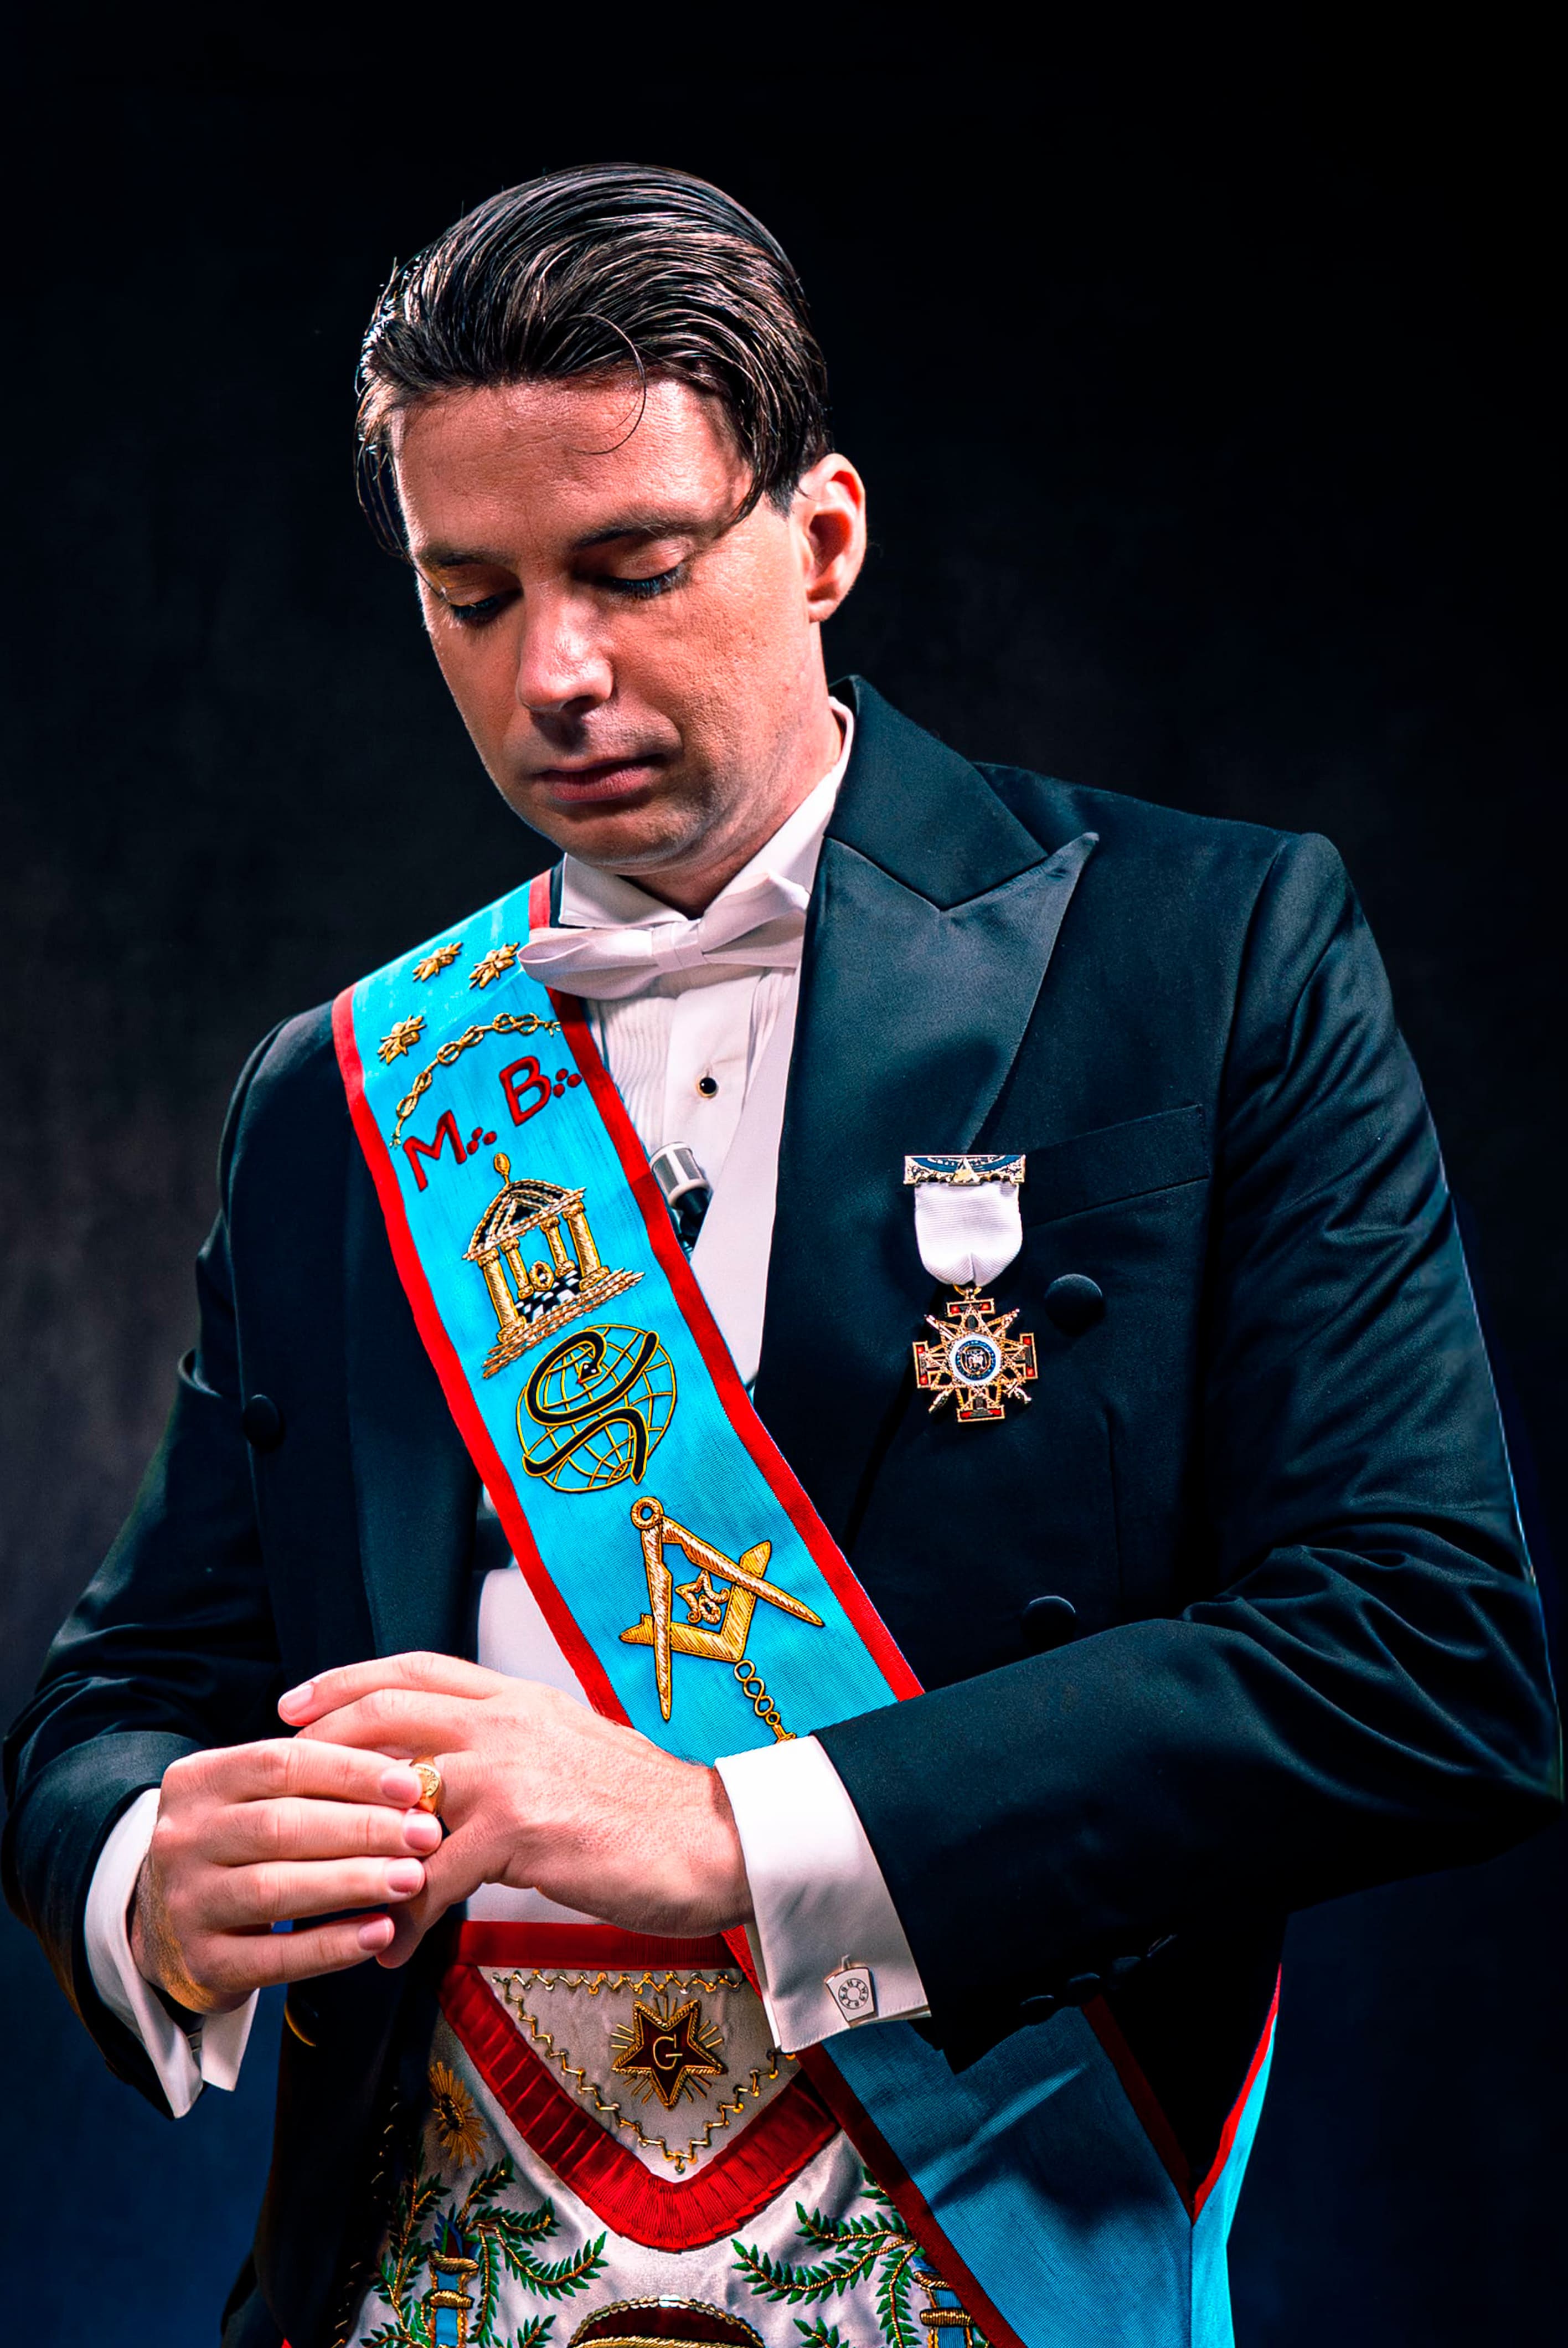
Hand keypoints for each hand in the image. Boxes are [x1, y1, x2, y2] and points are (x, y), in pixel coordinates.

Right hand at [130, 1739, 443, 2013]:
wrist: (165, 1921)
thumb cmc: (239, 1846)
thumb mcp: (256, 1799)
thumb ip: (316, 1783)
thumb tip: (408, 1779)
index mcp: (199, 1780)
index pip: (282, 1763)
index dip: (351, 1771)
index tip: (412, 1785)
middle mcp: (182, 1837)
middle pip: (281, 1826)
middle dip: (363, 1829)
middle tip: (426, 1835)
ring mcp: (185, 1902)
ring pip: (276, 1889)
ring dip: (353, 1883)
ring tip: (412, 1879)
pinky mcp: (200, 1963)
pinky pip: (273, 1957)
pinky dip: (331, 1945)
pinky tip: (379, 1933)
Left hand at [278, 1652, 750, 1965]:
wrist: (717, 1841)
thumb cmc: (650, 1810)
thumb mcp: (575, 1750)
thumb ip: (516, 1748)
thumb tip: (461, 1769)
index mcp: (521, 1698)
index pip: (415, 1668)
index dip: (346, 1680)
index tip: (296, 1703)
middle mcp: (509, 1720)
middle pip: (386, 1711)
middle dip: (319, 1746)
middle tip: (277, 1784)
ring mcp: (511, 1769)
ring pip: (394, 1796)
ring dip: (347, 1850)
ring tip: (317, 1894)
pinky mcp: (520, 1827)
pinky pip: (431, 1876)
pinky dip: (402, 1919)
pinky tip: (392, 1952)